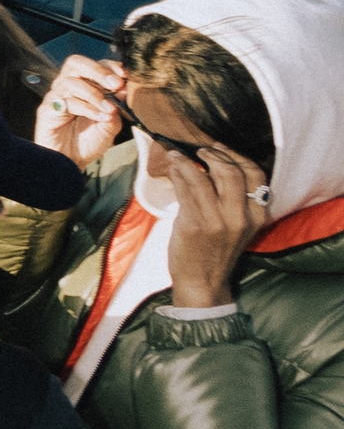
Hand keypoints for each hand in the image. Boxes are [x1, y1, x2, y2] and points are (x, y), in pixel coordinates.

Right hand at [39, 53, 126, 169]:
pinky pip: (67, 101)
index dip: (108, 65)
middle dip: (98, 71)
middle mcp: (66, 87)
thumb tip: (124, 89)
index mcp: (82, 85)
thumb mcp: (110, 123)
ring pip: (72, 82)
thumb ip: (116, 106)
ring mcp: (55, 97)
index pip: (93, 65)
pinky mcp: (47, 109)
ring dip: (95, 94)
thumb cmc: (88, 141)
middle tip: (116, 84)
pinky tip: (100, 117)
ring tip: (110, 109)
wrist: (70, 162)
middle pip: (75, 63)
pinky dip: (88, 108)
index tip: (125, 75)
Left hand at [164, 136, 274, 309]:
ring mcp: (217, 221)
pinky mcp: (194, 224)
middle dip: (213, 154)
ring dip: (187, 161)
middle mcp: (240, 217)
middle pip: (231, 172)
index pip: (256, 175)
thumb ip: (233, 198)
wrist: (203, 281)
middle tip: (199, 150)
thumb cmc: (216, 249)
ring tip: (177, 155)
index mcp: (257, 216)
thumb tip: (213, 163)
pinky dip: (177, 174)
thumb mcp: (236, 225)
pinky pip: (185, 189)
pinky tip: (172, 168)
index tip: (220, 147)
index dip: (237, 156)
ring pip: (203, 177)